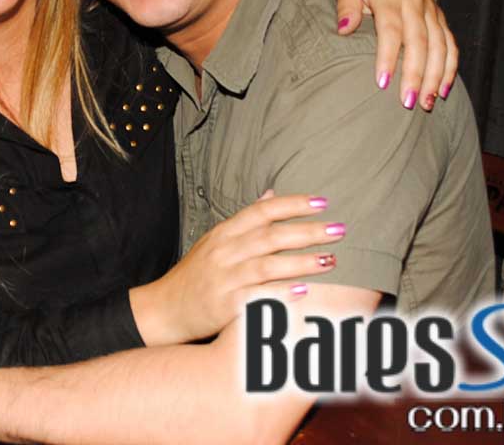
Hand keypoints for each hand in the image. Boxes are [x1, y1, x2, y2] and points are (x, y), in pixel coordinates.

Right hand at [129, 193, 341, 345]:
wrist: (164, 309)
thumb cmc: (196, 274)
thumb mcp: (215, 240)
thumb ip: (245, 220)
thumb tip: (272, 194)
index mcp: (223, 233)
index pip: (262, 211)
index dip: (293, 205)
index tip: (324, 202)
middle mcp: (223, 252)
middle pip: (269, 236)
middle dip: (307, 232)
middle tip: (339, 229)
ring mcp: (223, 279)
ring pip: (266, 266)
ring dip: (301, 262)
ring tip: (331, 260)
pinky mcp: (223, 306)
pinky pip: (255, 298)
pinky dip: (280, 293)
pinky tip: (304, 291)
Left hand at [337, 0, 457, 110]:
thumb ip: (346, 8)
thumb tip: (344, 30)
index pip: (392, 31)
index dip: (389, 57)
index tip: (383, 82)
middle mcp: (415, 4)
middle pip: (420, 43)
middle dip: (416, 75)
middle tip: (409, 102)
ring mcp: (431, 10)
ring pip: (440, 46)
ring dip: (436, 77)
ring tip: (428, 102)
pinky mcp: (439, 16)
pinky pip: (450, 43)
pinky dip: (450, 67)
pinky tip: (444, 89)